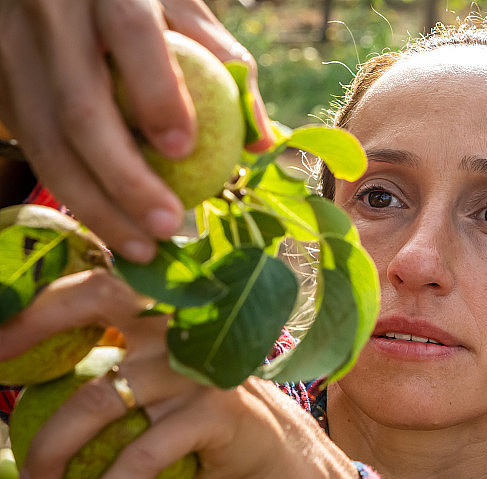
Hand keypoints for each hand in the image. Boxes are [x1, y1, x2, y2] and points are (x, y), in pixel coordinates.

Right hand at [0, 0, 273, 262]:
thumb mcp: (181, 8)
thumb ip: (226, 61)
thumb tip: (262, 140)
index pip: (130, 35)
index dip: (156, 92)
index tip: (184, 148)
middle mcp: (50, 15)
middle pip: (81, 108)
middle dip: (125, 179)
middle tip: (168, 225)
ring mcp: (11, 51)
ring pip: (47, 142)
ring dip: (95, 205)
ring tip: (142, 248)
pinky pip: (32, 147)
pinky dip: (71, 192)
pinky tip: (109, 224)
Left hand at [5, 270, 362, 478]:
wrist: (274, 453)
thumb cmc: (203, 420)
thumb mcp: (163, 387)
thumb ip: (119, 367)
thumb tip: (30, 384)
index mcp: (165, 314)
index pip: (101, 283)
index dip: (44, 302)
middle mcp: (180, 326)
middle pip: (100, 301)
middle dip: (39, 323)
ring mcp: (197, 366)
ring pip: (101, 400)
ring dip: (53, 450)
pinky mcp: (214, 411)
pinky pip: (141, 454)